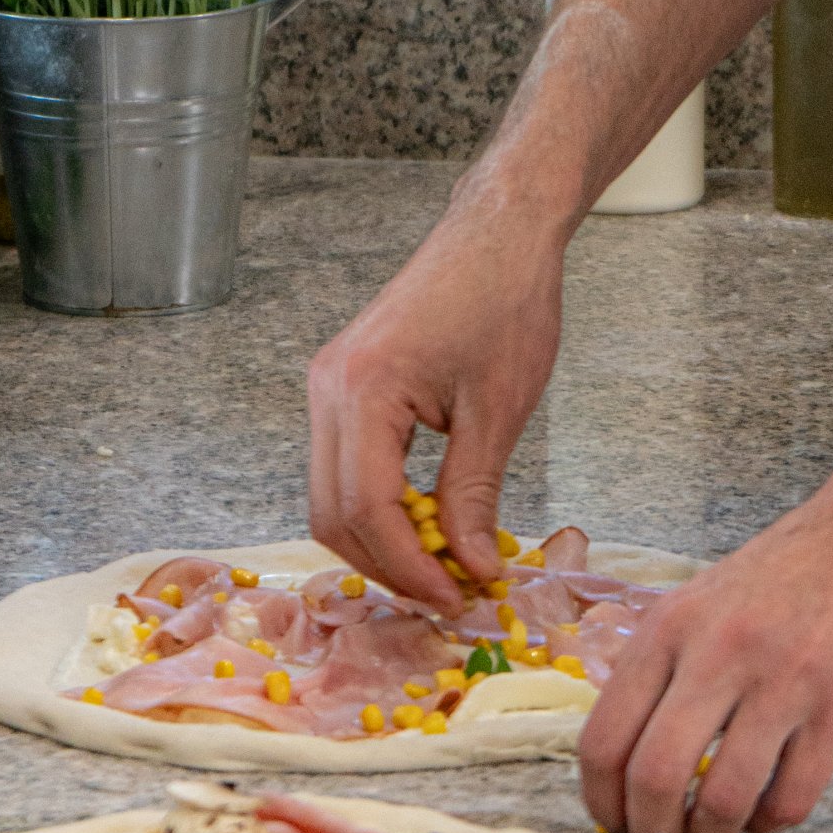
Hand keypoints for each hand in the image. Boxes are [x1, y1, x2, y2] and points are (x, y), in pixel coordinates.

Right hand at [308, 196, 564, 607]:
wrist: (497, 234)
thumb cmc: (505, 302)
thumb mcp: (498, 410)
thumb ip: (472, 496)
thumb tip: (472, 571)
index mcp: (363, 389)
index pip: (366, 508)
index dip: (409, 567)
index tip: (456, 598)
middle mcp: (328, 389)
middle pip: (332, 512)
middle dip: (388, 565)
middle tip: (450, 593)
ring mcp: (327, 387)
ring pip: (331, 496)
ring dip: (381, 541)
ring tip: (444, 563)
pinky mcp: (342, 387)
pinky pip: (344, 467)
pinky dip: (379, 506)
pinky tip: (427, 520)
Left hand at [577, 481, 832, 832]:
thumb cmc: (790, 573)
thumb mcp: (703, 599)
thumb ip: (664, 665)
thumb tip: (625, 754)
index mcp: (670, 627)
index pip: (604, 736)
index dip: (600, 797)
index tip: (613, 818)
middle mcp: (718, 653)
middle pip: (653, 775)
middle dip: (649, 830)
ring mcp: (783, 682)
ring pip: (722, 798)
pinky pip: (790, 799)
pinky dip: (767, 822)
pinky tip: (764, 810)